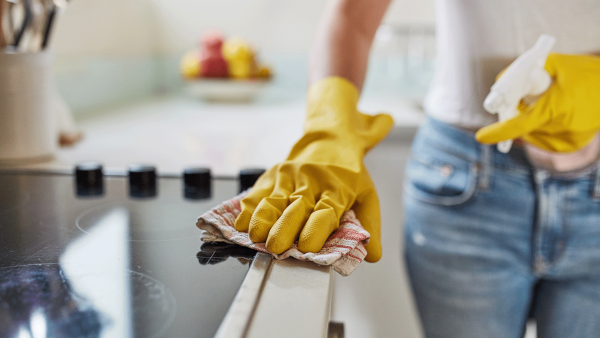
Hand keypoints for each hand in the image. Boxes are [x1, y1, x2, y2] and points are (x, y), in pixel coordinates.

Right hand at [234, 77, 393, 261]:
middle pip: (296, 208)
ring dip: (263, 219)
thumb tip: (372, 256)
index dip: (316, 229)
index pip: (326, 211)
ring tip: (256, 237)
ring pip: (273, 200)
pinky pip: (258, 193)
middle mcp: (311, 182)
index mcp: (337, 189)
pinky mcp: (273, 175)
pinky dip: (248, 209)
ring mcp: (290, 177)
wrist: (330, 138)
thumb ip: (369, 225)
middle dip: (284, 229)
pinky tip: (241, 224)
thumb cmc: (348, 173)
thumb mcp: (367, 194)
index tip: (307, 246)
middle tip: (276, 248)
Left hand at [476, 53, 599, 152]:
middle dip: (517, 113)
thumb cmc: (585, 73)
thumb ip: (526, 72)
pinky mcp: (569, 146)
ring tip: (551, 102)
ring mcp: (567, 140)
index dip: (499, 132)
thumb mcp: (555, 64)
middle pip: (523, 126)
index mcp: (557, 107)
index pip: (520, 125)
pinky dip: (541, 126)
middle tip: (523, 99)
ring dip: (530, 119)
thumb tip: (501, 83)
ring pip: (531, 133)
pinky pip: (542, 137)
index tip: (481, 137)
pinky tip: (557, 112)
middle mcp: (562, 128)